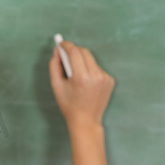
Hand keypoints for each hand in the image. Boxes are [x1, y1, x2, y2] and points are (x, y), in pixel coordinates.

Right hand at [48, 41, 113, 164]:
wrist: (85, 121)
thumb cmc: (69, 105)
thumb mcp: (56, 86)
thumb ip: (54, 67)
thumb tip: (57, 52)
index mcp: (81, 77)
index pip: (75, 52)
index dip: (67, 46)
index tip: (61, 44)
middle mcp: (96, 75)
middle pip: (84, 52)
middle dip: (74, 51)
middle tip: (65, 55)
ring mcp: (105, 78)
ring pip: (91, 60)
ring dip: (82, 62)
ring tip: (75, 75)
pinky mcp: (110, 80)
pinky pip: (97, 68)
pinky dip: (89, 70)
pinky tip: (85, 82)